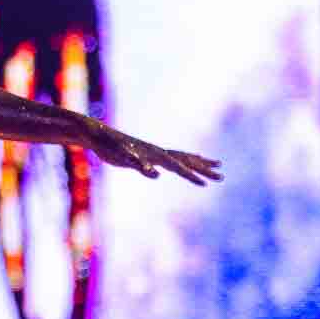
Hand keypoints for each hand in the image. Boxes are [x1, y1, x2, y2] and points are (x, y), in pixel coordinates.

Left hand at [85, 120, 222, 185]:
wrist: (96, 135)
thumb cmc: (108, 147)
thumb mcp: (122, 158)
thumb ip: (138, 165)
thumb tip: (155, 173)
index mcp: (154, 154)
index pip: (179, 167)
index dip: (192, 176)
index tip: (208, 183)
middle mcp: (157, 152)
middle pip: (186, 161)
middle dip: (204, 168)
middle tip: (222, 175)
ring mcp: (153, 152)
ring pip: (181, 158)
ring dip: (197, 163)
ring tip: (214, 165)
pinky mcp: (146, 155)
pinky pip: (170, 159)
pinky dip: (181, 162)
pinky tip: (182, 166)